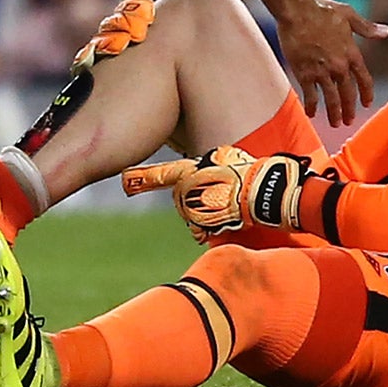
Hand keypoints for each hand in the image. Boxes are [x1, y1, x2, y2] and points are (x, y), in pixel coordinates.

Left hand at [122, 146, 313, 243]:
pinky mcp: (203, 226)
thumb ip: (203, 164)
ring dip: (204, 213)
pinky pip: (200, 230)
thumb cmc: (246, 171)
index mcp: (189, 172)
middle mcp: (186, 192)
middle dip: (194, 198)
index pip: (162, 175)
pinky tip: (225, 216)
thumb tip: (196, 170)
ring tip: (225, 203)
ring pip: (191, 216)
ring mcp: (193, 211)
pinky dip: (210, 226)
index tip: (125, 179)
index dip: (143, 176)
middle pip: (181, 199)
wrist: (262, 192)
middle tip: (218, 192)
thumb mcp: (224, 156)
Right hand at [277, 0, 387, 128]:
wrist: (298, 11)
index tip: (366, 103)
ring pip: (331, 99)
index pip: (364, 79)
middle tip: (348, 120)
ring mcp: (322, 72)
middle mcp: (339, 66)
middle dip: (349, 109)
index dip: (366, 93)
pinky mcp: (305, 73)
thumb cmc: (322, 10)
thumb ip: (367, 28)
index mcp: (352, 53)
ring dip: (333, 113)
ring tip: (335, 123)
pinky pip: (310, 95)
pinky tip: (311, 113)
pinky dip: (312, 106)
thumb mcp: (349, 16)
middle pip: (348, 94)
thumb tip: (386, 31)